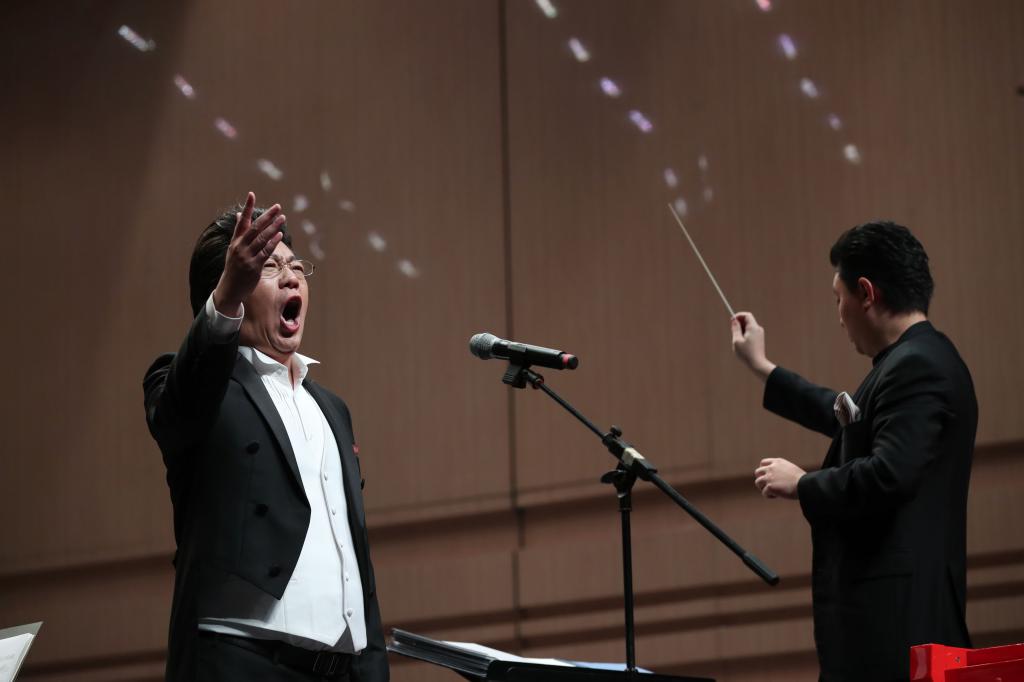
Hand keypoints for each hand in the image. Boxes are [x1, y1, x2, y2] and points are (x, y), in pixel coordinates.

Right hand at [212, 192, 285, 315]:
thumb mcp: (234, 249)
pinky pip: (265, 252)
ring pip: (261, 238)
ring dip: (273, 227)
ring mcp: (246, 257)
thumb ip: (239, 232)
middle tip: (277, 207)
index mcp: (235, 241)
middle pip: (255, 228)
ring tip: (282, 218)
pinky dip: (272, 243)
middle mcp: (239, 247)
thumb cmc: (234, 267)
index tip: (251, 194)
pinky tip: (279, 235)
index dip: (247, 208)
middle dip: (267, 216)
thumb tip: (240, 215)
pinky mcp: (254, 266)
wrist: (230, 289)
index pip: (242, 221)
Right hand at [731, 312, 775, 380]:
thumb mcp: (737, 340)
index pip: (747, 315)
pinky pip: (751, 332)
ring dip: (741, 330)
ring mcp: (760, 334)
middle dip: (739, 323)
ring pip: (749, 327)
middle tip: (733, 332)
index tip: (732, 321)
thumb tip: (734, 320)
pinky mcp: (759, 339)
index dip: (738, 316)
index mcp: (753, 328)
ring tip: (738, 340)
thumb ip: (735, 329)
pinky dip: (745, 334)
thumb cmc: (746, 353)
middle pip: (748, 320)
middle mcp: (758, 329)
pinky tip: (742, 344)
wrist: (757, 364)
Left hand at [754, 458, 804, 498]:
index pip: (763, 463)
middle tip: (768, 485)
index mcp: (777, 462)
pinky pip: (764, 493)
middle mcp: (771, 468)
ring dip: (763, 488)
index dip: (763, 470)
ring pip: (758, 482)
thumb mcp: (791, 469)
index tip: (766, 476)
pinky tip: (777, 496)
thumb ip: (781, 470)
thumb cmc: (803, 480)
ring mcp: (769, 477)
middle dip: (761, 479)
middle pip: (757, 472)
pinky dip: (769, 496)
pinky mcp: (769, 487)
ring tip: (772, 492)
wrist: (805, 485)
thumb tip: (777, 477)